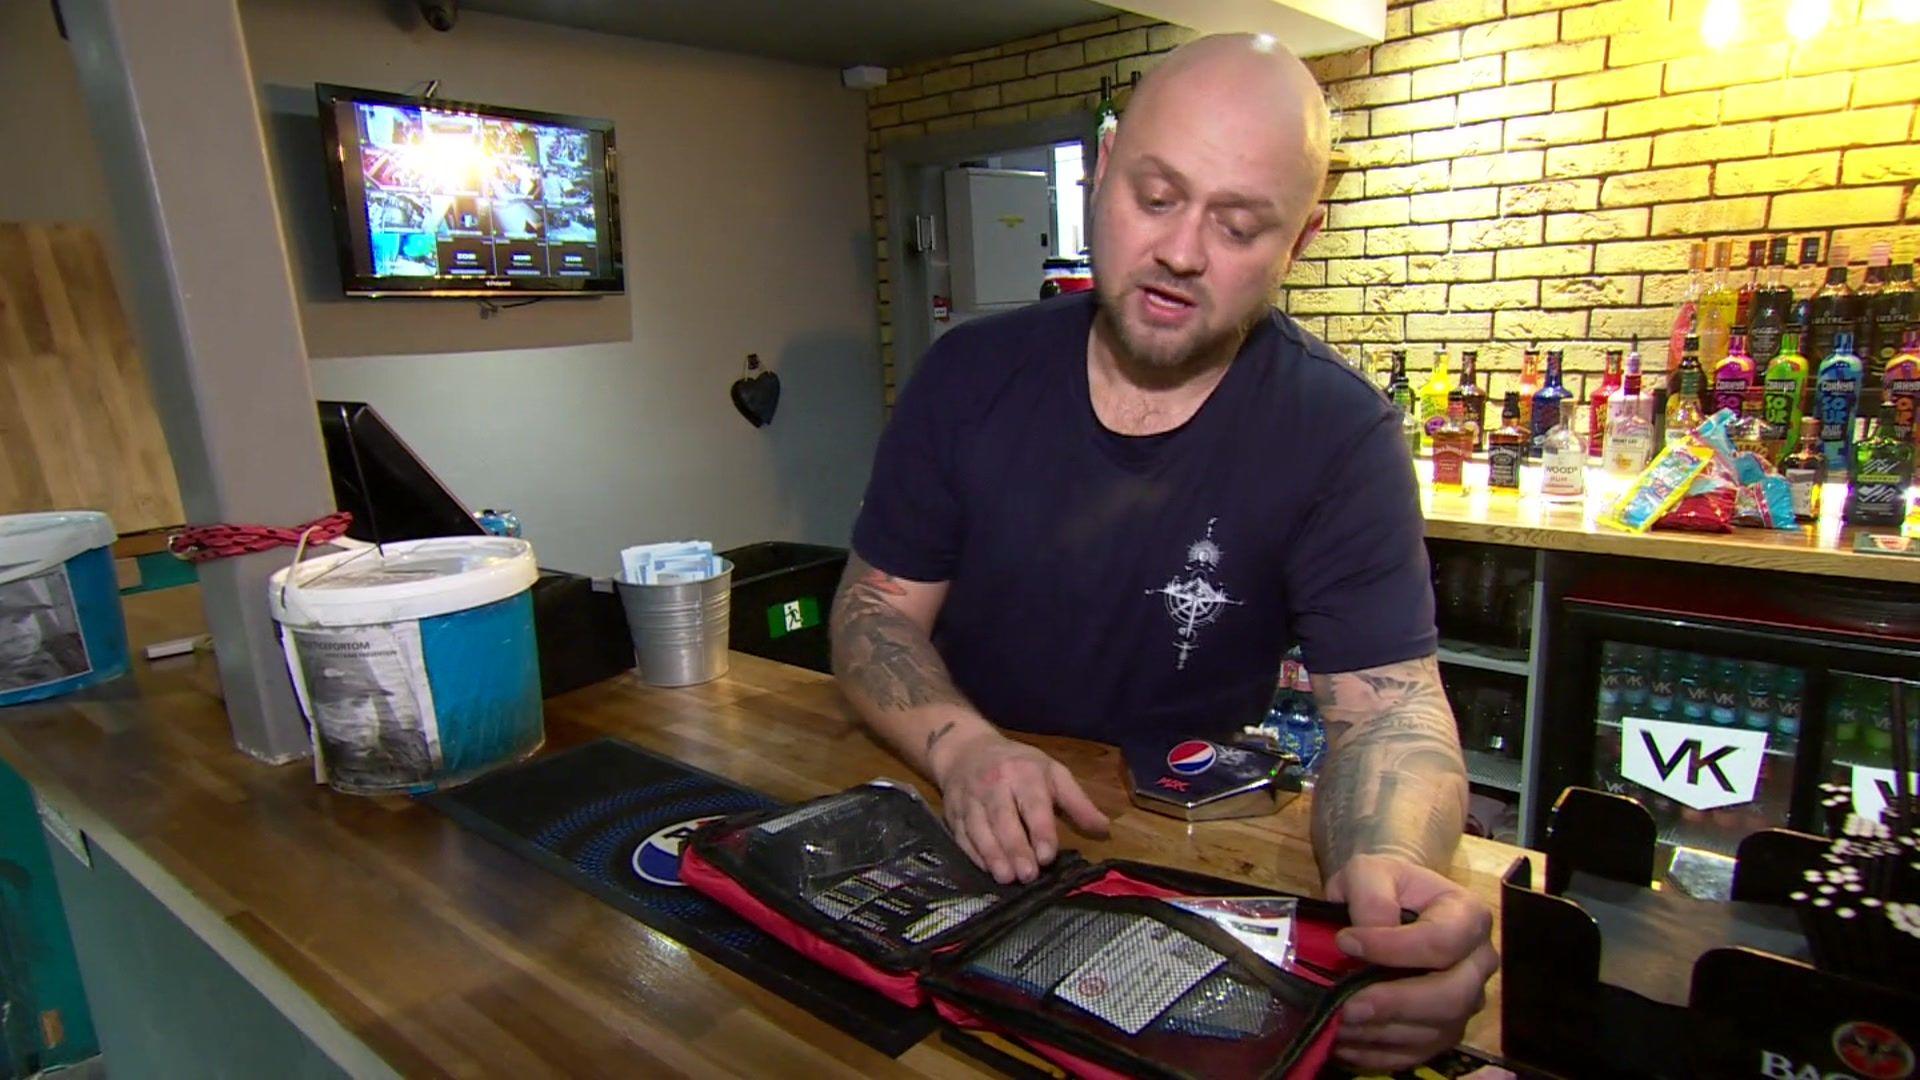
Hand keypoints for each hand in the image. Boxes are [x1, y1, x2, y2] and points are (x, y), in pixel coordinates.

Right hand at [928, 729, 1109, 883]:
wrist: (966, 750)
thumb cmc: (1018, 765)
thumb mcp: (1052, 773)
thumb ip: (1078, 802)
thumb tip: (1104, 830)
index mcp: (1024, 774)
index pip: (1033, 804)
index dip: (1040, 830)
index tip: (1047, 856)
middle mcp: (994, 785)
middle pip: (1003, 819)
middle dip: (1015, 848)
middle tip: (1028, 875)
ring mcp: (970, 799)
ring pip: (979, 829)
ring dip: (992, 855)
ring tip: (1006, 878)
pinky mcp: (953, 813)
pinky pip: (962, 836)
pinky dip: (974, 854)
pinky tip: (987, 869)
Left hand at [1325, 853, 1498, 1072]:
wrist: (1392, 903)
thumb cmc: (1384, 885)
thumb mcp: (1370, 872)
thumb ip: (1371, 896)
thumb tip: (1368, 934)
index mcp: (1468, 916)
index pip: (1441, 942)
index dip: (1393, 948)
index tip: (1346, 942)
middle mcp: (1478, 963)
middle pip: (1451, 996)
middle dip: (1396, 1004)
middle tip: (1347, 1005)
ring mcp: (1466, 1001)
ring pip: (1435, 1031)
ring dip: (1383, 1032)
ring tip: (1338, 1023)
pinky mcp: (1445, 1030)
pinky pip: (1419, 1053)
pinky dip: (1380, 1054)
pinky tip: (1346, 1043)